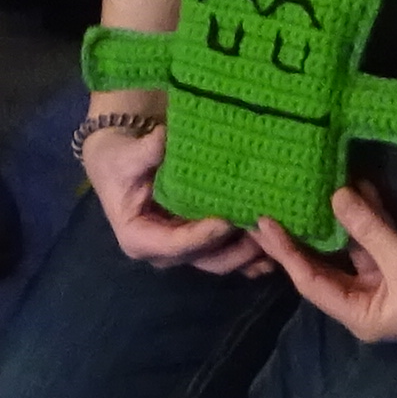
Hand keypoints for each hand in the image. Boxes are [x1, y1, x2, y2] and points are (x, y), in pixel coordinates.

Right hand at [77, 106, 268, 275]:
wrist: (118, 158)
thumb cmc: (119, 158)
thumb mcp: (126, 154)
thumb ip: (146, 151)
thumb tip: (165, 137)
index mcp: (139, 238)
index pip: (176, 244)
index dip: (203, 236)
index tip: (228, 220)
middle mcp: (162, 252)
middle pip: (204, 259)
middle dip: (236, 249)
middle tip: (263, 233)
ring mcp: (182, 248)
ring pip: (219, 260)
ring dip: (248, 254)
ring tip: (277, 241)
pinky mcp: (197, 240)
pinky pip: (225, 252)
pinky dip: (249, 254)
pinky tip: (276, 249)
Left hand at [257, 185, 396, 346]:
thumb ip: (368, 229)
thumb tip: (335, 196)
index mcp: (359, 314)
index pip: (309, 281)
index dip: (286, 252)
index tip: (264, 222)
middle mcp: (366, 301)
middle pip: (324, 265)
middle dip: (305, 235)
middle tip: (276, 203)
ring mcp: (384, 284)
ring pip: (352, 248)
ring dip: (340, 218)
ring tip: (314, 186)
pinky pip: (376, 241)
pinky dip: (369, 218)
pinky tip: (359, 188)